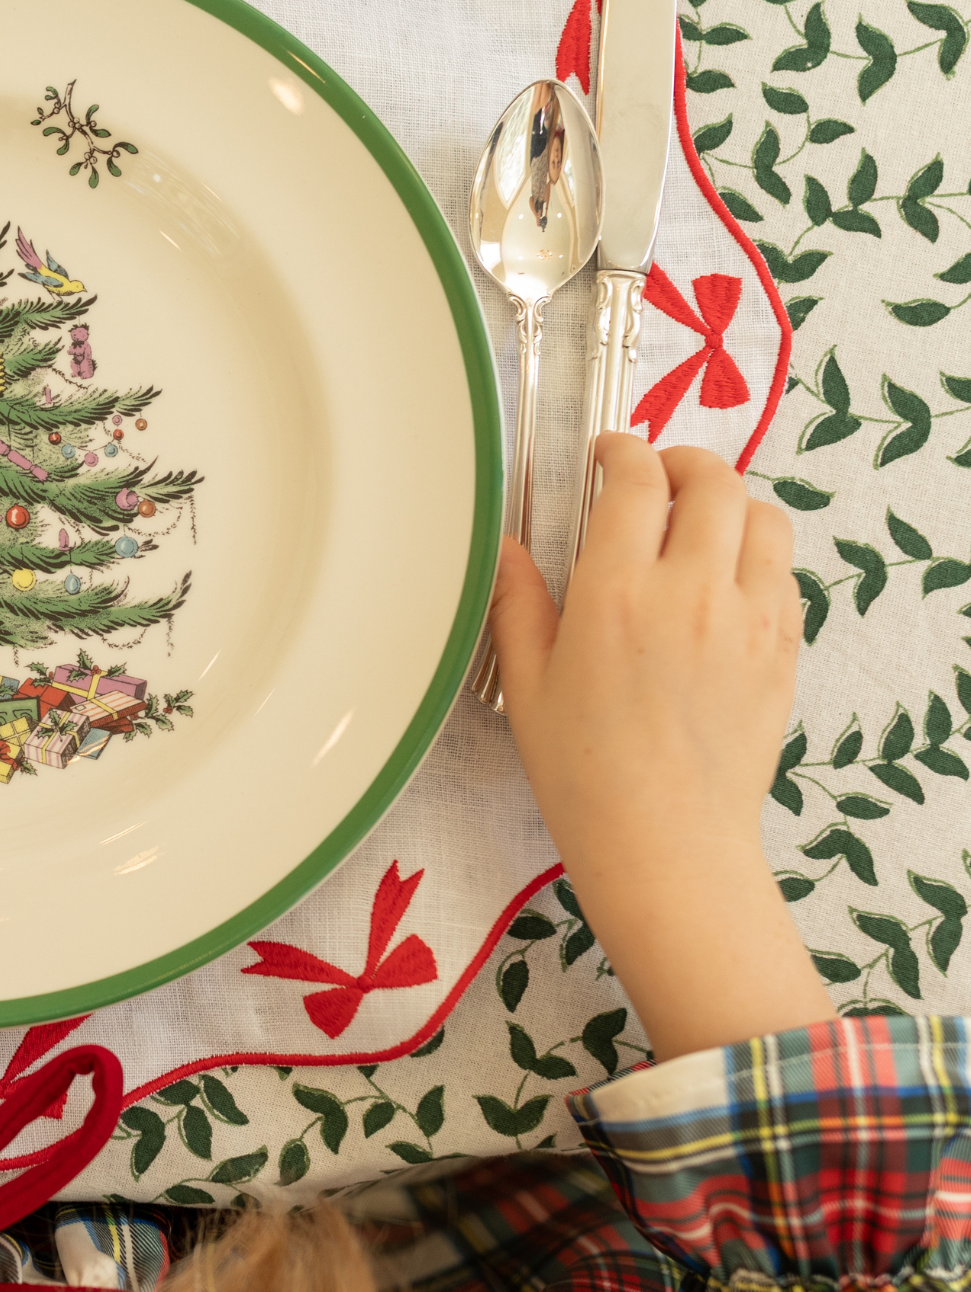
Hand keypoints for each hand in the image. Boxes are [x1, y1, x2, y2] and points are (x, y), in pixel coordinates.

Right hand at [491, 432, 831, 1061]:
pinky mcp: (782, 650)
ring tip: (702, 523)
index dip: (622, 450)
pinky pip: (785, 575)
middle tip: (656, 477)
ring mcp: (748, 619)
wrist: (665, 841)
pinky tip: (726, 582)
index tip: (609, 454)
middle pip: (713, 481)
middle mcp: (691, 591)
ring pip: (764, 518)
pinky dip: (758, 558)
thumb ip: (518, 603)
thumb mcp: (529, 685)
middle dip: (683, 463)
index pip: (636, 480)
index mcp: (616, 593)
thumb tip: (506, 548)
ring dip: (732, 504)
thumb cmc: (584, 772)